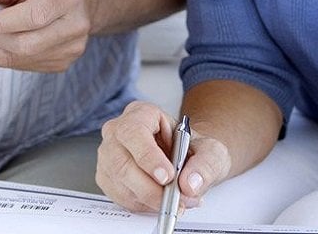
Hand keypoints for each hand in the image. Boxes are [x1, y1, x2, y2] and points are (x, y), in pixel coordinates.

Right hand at [96, 100, 230, 212]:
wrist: (187, 160)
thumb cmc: (193, 149)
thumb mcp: (210, 151)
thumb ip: (205, 164)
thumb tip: (190, 183)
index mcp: (141, 113)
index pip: (135, 131)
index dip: (148, 156)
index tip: (167, 176)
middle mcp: (118, 131)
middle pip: (122, 161)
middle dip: (150, 187)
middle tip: (174, 199)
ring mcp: (109, 154)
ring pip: (119, 181)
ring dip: (148, 199)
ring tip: (175, 203)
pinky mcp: (107, 176)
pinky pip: (119, 196)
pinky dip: (141, 204)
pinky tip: (159, 201)